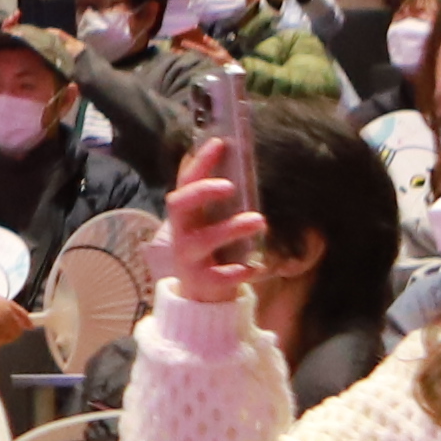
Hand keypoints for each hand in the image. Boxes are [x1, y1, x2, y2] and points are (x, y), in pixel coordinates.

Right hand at [156, 138, 258, 310]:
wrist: (201, 297)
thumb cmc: (214, 251)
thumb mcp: (214, 224)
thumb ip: (225, 203)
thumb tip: (247, 168)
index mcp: (187, 214)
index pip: (186, 181)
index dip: (200, 162)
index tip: (220, 143)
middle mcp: (182, 232)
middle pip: (180, 204)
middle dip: (202, 191)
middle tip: (230, 185)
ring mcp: (189, 258)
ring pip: (202, 240)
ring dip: (230, 228)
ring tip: (260, 221)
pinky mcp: (202, 282)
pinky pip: (218, 275)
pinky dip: (237, 271)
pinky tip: (255, 268)